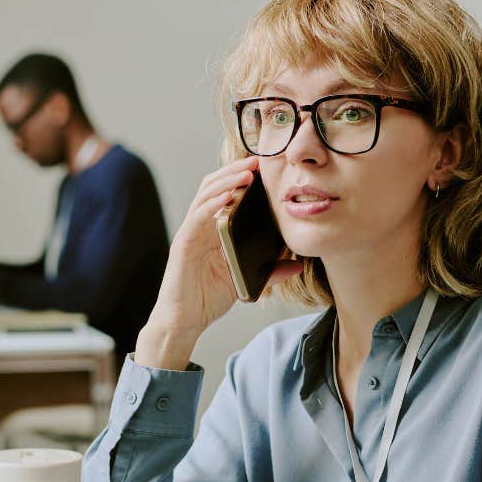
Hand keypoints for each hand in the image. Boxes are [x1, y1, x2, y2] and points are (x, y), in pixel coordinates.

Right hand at [136, 157, 301, 369]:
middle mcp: (201, 226)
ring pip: (205, 195)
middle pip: (214, 187)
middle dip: (236, 171)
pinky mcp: (183, 244)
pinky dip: (212, 204)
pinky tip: (226, 197)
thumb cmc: (209, 298)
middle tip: (259, 160)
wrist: (184, 321)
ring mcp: (191, 233)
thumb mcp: (245, 281)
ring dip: (226, 181)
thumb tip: (297, 265)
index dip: (243, 178)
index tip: (266, 167)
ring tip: (246, 172)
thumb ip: (270, 272)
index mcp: (214, 230)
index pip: (226, 194)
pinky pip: (197, 217)